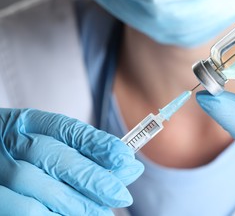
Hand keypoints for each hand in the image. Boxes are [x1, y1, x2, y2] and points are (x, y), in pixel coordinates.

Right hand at [0, 108, 143, 214]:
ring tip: (102, 213)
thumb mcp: (50, 145)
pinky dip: (53, 215)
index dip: (96, 142)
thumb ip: (85, 154)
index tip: (124, 156)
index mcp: (27, 122)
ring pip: (37, 184)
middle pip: (53, 155)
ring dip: (75, 202)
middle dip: (91, 176)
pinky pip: (23, 209)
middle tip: (120, 194)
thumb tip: (127, 166)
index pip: (65, 127)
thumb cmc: (26, 159)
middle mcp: (9, 141)